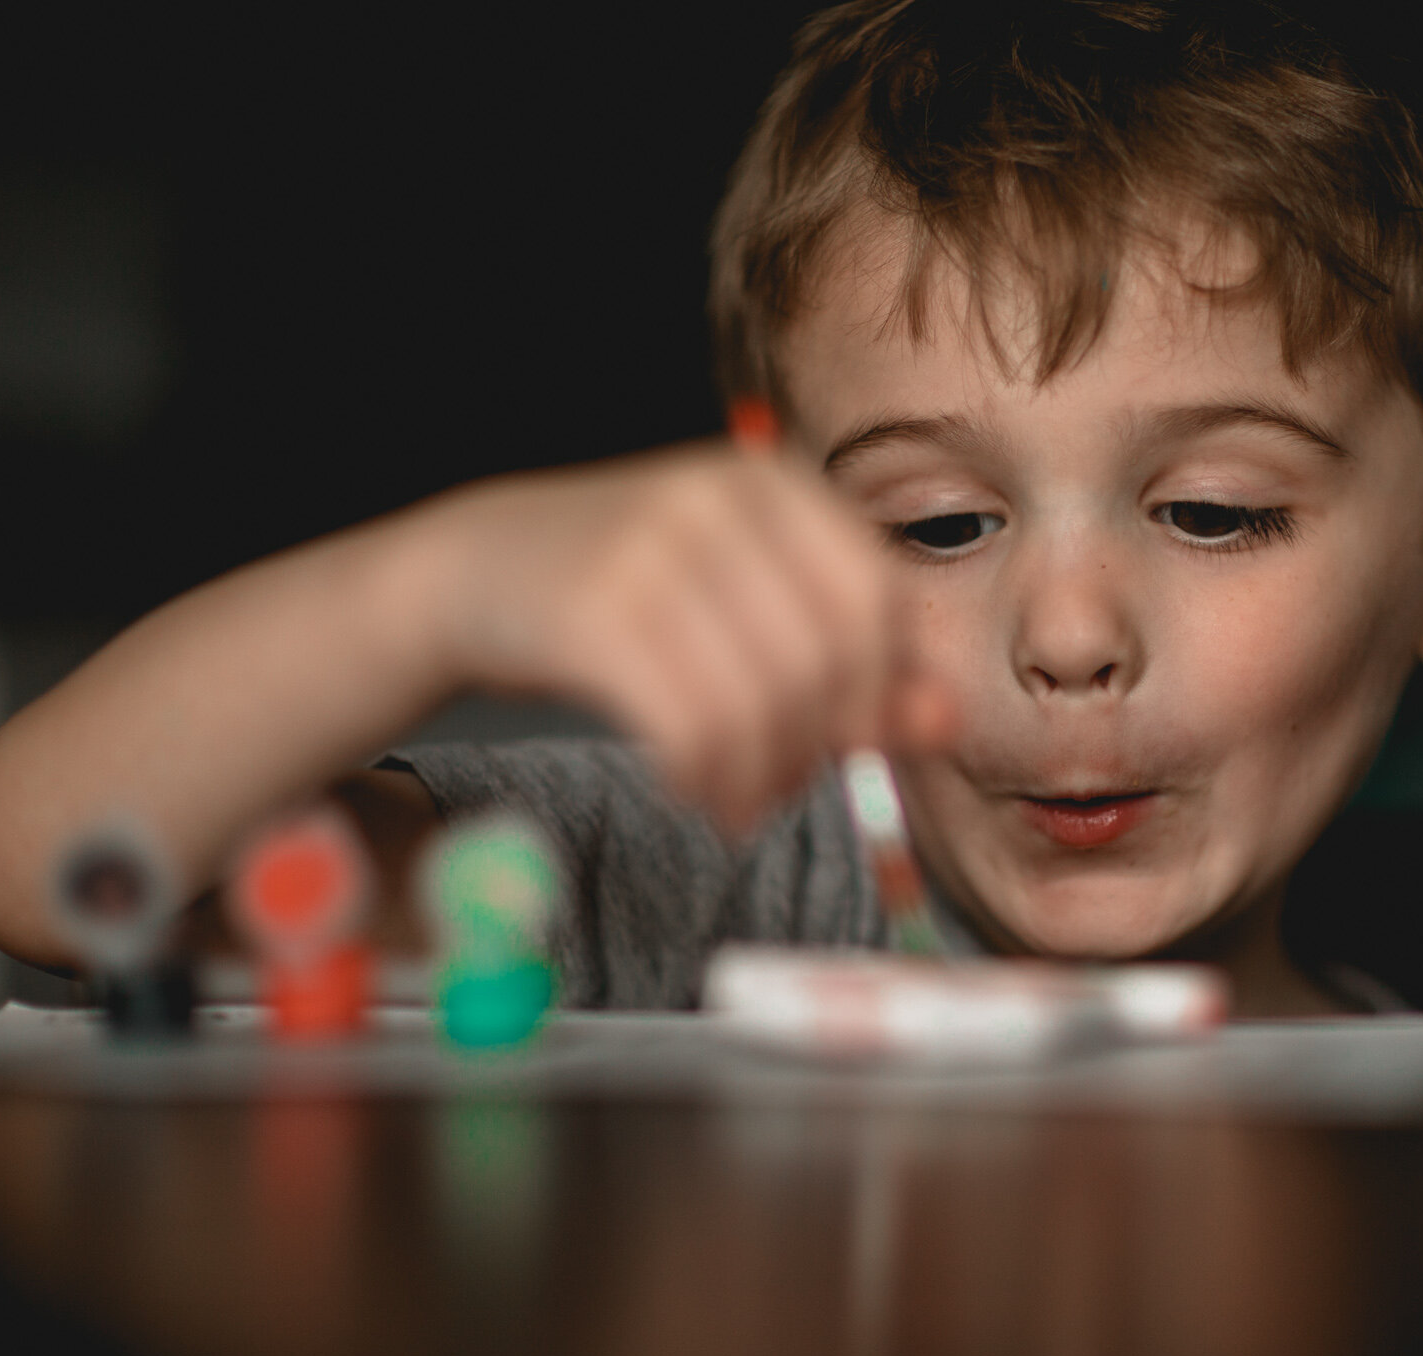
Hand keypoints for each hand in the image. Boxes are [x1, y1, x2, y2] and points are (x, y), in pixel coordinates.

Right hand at [427, 439, 951, 829]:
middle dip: (822, 743)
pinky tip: (692, 789)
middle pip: (828, 652)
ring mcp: (653, 547)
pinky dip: (705, 778)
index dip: (881, 688)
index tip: (854, 745)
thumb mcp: (747, 609)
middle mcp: (719, 499)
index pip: (878, 596)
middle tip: (787, 790)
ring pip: (762, 698)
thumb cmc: (634, 599)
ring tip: (739, 802)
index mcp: (774, 485)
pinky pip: (688, 723)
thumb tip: (947, 721)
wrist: (475, 571)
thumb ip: (854, 663)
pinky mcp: (593, 610)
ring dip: (761, 777)